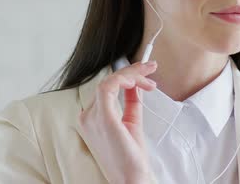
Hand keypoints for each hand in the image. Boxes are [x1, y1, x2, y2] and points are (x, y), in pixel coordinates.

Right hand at [78, 60, 158, 183]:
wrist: (130, 177)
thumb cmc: (131, 156)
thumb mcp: (131, 122)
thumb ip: (131, 102)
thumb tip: (136, 84)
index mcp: (92, 117)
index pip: (108, 88)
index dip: (127, 76)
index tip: (147, 75)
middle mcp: (88, 116)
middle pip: (108, 82)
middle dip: (132, 71)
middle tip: (151, 68)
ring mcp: (92, 117)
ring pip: (109, 81)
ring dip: (132, 73)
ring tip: (149, 74)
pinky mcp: (102, 118)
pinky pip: (108, 88)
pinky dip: (123, 79)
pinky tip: (137, 81)